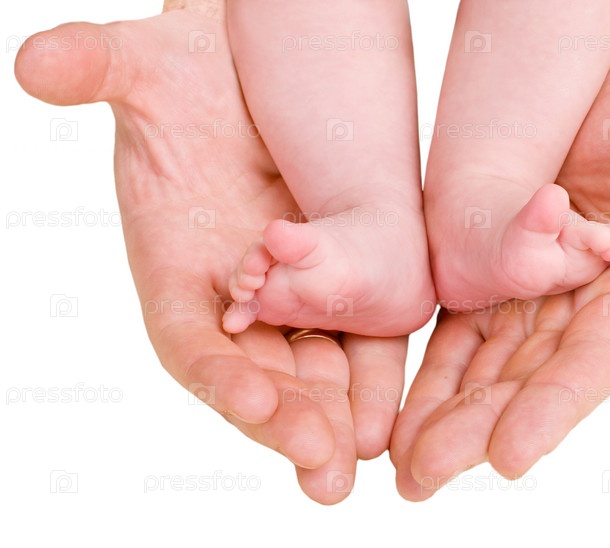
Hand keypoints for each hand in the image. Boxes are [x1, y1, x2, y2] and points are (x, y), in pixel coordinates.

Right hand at [15, 0, 405, 503]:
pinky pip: (360, 335)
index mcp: (175, 265)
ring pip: (312, 369)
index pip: (189, 340)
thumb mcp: (145, 65)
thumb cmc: (189, 72)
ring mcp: (286, 295)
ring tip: (358, 461)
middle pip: (258, 374)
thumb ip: (97, 67)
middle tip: (323, 469)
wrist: (250, 70)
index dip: (218, 375)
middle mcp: (230, 296)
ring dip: (335, 418)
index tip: (254, 407)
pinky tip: (390, 416)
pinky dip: (373, 376)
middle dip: (288, 421)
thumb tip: (37, 62)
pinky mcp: (337, 281)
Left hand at [391, 8, 609, 498]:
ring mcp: (544, 292)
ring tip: (402, 459)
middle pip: (531, 377)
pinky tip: (402, 405)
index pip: (598, 357)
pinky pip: (464, 327)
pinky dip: (435, 369)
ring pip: (490, 365)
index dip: (555, 407)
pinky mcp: (504, 271)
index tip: (507, 457)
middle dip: (477, 428)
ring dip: (445, 413)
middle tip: (422, 476)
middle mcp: (592, 303)